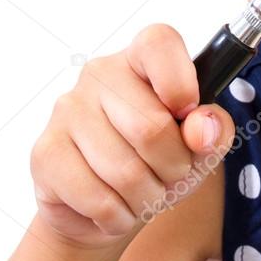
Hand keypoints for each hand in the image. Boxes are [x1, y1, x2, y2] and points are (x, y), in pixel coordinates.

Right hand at [29, 24, 235, 251]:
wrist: (104, 207)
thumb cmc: (159, 163)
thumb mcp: (201, 147)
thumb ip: (215, 130)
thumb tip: (201, 128)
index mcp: (141, 60)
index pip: (159, 43)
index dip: (181, 83)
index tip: (187, 113)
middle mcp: (100, 75)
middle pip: (151, 127)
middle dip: (174, 168)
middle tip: (171, 174)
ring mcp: (67, 111)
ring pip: (125, 171)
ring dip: (148, 198)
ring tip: (144, 194)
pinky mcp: (45, 153)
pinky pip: (98, 199)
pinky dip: (120, 217)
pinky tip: (117, 209)